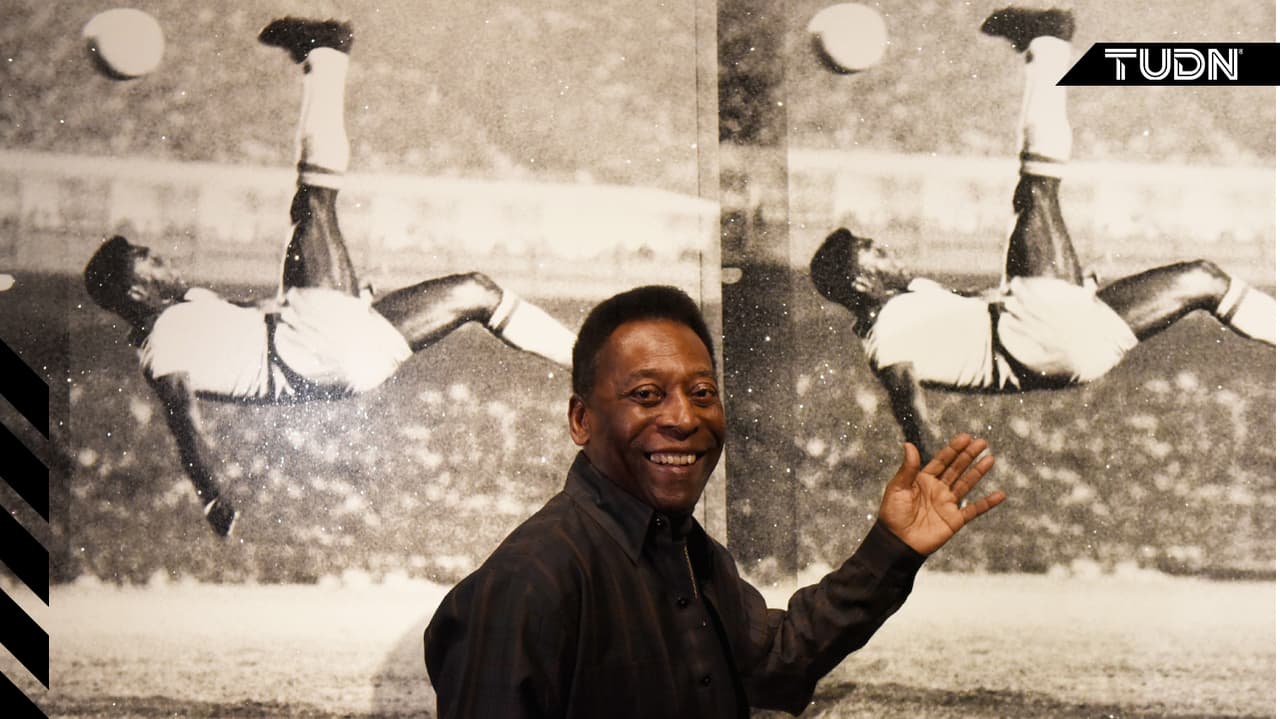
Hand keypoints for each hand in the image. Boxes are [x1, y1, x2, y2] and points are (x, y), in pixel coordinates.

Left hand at [878, 434, 1004, 554]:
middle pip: (956, 469)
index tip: (966, 437)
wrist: (897, 543)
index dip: (953, 449)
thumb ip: (907, 468)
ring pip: (966, 484)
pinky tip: (1000, 494)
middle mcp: (937, 490)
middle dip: (968, 455)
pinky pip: (974, 510)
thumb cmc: (892, 515)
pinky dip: (987, 503)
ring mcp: (947, 504)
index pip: (941, 461)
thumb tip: (909, 444)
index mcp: (922, 480)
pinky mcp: (954, 520)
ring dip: (978, 472)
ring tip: (990, 458)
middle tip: (982, 442)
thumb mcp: (897, 488)